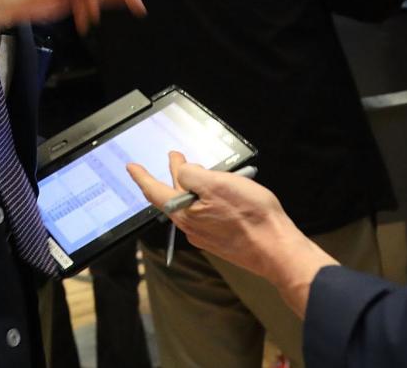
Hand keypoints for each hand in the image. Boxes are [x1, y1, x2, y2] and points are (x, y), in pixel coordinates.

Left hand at [128, 152, 335, 316]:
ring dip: (191, 185)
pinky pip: (204, 214)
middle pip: (174, 196)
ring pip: (190, 204)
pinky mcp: (219, 239)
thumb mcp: (217, 183)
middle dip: (173, 174)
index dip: (142, 177)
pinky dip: (205, 199)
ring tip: (198, 169)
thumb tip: (181, 171)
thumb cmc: (250, 215)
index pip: (155, 192)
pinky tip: (216, 192)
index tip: (132, 167)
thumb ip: (192, 174)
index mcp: (184, 212)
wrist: (275, 248)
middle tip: (175, 157)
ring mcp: (205, 234)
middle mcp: (190, 226)